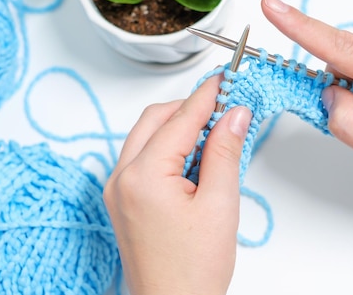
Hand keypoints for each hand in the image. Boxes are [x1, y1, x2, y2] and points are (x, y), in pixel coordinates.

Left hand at [103, 75, 251, 294]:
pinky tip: (194, 158)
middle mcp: (121, 178)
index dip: (208, 95)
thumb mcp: (219, 205)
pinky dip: (167, 148)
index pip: (180, 119)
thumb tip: (235, 114)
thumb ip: (225, 151)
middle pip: (155, 120)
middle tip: (224, 107)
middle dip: (190, 108)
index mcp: (143, 177)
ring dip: (179, 127)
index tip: (227, 80)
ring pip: (146, 136)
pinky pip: (142, 158)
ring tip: (214, 135)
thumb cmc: (192, 271)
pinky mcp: (122, 200)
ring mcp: (117, 190)